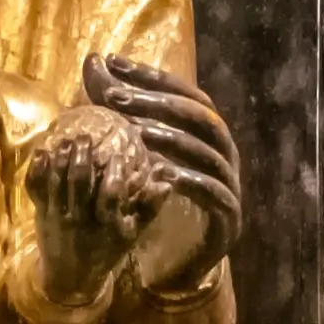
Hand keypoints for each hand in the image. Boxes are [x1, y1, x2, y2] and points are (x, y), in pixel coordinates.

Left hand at [25, 104, 155, 292]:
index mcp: (106, 224)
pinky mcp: (41, 214)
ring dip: (61, 157)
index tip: (118, 155)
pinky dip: (37, 170)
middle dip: (82, 155)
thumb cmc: (106, 250)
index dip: (114, 174)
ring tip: (68, 139)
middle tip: (86, 136)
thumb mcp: (132, 235)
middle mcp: (80, 219)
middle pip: (79, 182)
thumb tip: (166, 182)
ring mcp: (58, 216)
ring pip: (57, 181)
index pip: (110, 195)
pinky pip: (36, 189)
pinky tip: (42, 151)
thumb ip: (149, 208)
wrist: (71, 276)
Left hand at [83, 52, 238, 291]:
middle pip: (201, 117)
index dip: (153, 77)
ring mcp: (231, 186)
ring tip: (135, 133)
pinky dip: (191, 182)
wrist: (177, 263)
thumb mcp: (133, 152)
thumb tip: (92, 60)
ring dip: (172, 139)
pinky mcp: (229, 219)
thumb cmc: (156, 200)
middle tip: (116, 98)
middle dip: (159, 103)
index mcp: (208, 135)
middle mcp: (225, 154)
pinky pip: (215, 195)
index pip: (186, 93)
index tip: (112, 63)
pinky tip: (162, 176)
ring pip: (209, 153)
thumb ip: (117, 109)